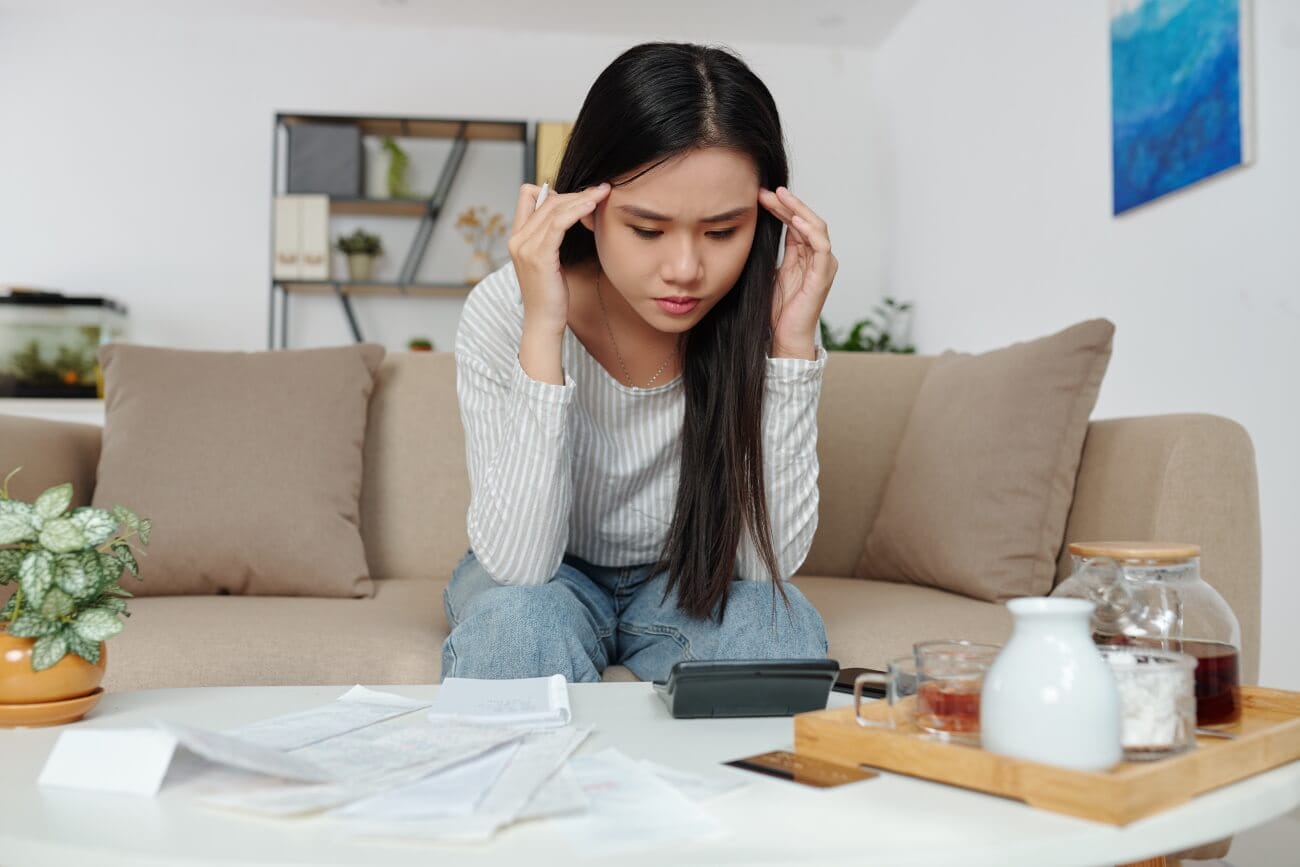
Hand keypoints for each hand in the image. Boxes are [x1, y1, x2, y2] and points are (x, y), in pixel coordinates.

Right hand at [507, 182, 610, 335]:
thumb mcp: (548, 260)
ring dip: (581, 198)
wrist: (543, 322)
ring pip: (554, 208)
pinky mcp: (539, 257)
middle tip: (601, 189)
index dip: (554, 192)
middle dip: (576, 192)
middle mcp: (517, 239)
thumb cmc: (550, 294)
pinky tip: (593, 206)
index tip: (579, 198)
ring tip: (603, 193)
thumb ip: (551, 237)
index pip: (528, 196)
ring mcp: (525, 247)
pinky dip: (576, 211)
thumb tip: (570, 214)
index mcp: (517, 237)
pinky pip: (558, 224)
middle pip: (547, 200)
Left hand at [758, 187, 837, 358]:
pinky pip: (821, 246)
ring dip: (797, 210)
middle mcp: (817, 257)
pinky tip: (794, 220)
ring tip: (780, 197)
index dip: (779, 207)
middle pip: (805, 220)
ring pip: (815, 227)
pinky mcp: (824, 274)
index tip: (758, 196)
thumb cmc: (778, 311)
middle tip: (766, 191)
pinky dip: (809, 230)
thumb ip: (769, 254)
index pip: (794, 223)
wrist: (784, 337)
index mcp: (804, 255)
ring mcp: (823, 265)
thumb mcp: (769, 273)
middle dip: (786, 203)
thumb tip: (751, 234)